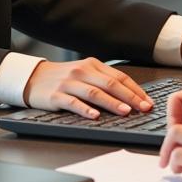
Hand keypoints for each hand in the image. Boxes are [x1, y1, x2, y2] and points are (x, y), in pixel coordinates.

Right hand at [23, 58, 152, 118]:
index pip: (119, 77)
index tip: (147, 101)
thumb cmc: (62, 78)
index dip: (135, 89)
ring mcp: (69, 83)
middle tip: (143, 108)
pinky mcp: (56, 96)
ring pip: (95, 93)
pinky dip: (85, 110)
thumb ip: (102, 80)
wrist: (33, 78)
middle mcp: (81, 71)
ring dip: (112, 103)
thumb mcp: (83, 73)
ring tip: (125, 112)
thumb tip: (129, 96)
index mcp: (92, 65)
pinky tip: (95, 116)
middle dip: (130, 97)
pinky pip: (73, 103)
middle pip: (110, 84)